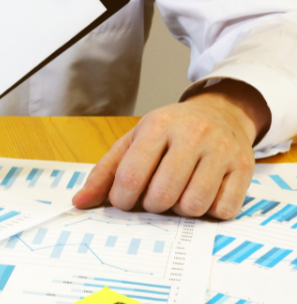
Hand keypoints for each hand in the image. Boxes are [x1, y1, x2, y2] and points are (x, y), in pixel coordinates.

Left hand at [73, 79, 270, 219]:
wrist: (220, 113)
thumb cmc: (169, 132)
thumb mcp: (133, 141)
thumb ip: (104, 173)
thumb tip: (79, 202)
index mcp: (157, 126)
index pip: (132, 176)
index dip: (122, 199)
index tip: (124, 200)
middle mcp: (192, 134)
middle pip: (162, 196)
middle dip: (152, 205)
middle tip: (154, 195)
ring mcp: (221, 150)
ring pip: (193, 206)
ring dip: (180, 210)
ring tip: (178, 193)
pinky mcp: (244, 168)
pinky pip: (222, 210)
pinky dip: (209, 211)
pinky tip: (203, 193)